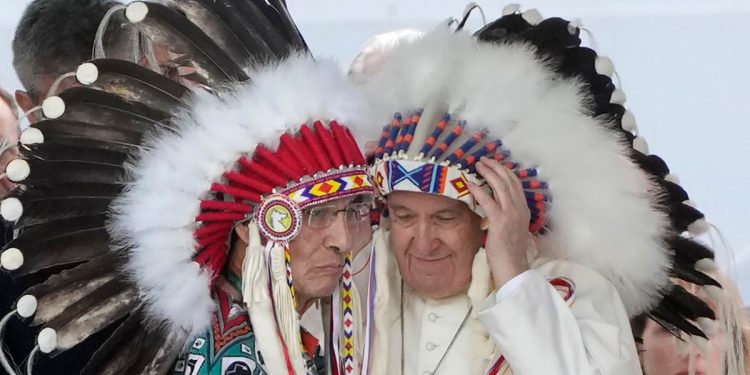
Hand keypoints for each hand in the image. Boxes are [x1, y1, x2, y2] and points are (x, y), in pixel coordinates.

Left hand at [467, 157, 530, 287]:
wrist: (512, 265)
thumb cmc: (509, 249)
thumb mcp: (513, 226)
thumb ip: (508, 212)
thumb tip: (494, 201)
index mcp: (523, 208)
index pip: (515, 183)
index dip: (504, 170)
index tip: (493, 163)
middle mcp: (519, 208)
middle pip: (508, 180)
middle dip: (495, 166)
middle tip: (483, 160)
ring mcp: (510, 214)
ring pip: (500, 186)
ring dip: (487, 173)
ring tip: (477, 166)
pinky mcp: (499, 222)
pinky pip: (488, 201)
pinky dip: (479, 190)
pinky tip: (470, 184)